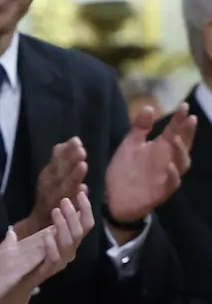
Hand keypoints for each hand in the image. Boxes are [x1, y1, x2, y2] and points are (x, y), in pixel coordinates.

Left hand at [22, 191, 94, 287]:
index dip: (86, 207)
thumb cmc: (32, 252)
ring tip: (55, 211)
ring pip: (70, 243)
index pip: (86, 223)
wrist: (19, 279)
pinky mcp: (50, 270)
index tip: (81, 190)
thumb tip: (50, 198)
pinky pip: (55, 258)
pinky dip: (52, 245)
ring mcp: (61, 261)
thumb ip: (53, 216)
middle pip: (80, 232)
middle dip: (73, 215)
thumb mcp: (42, 229)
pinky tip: (46, 234)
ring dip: (63, 226)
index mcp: (70, 239)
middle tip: (64, 200)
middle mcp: (70, 250)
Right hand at [27, 137, 87, 232]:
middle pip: (60, 171)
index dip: (66, 151)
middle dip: (70, 160)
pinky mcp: (58, 213)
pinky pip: (68, 204)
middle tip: (81, 150)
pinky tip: (84, 188)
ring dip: (74, 176)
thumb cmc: (48, 197)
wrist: (37, 226)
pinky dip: (76, 196)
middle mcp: (48, 186)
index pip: (57, 160)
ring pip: (64, 186)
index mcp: (47, 176)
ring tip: (84, 165)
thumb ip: (58, 160)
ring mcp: (53, 199)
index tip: (77, 140)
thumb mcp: (50, 176)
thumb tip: (68, 142)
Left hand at [107, 103, 195, 221]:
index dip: (180, 120)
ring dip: (181, 151)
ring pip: (182, 164)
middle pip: (183, 145)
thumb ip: (140, 128)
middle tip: (189, 118)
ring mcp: (166, 176)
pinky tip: (168, 165)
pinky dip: (172, 175)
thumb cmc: (125, 170)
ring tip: (176, 138)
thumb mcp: (130, 145)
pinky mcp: (162, 191)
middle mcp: (167, 161)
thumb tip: (149, 107)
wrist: (114, 197)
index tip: (184, 106)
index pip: (174, 131)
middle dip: (187, 132)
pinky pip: (172, 183)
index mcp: (160, 149)